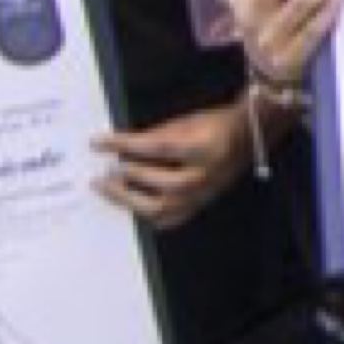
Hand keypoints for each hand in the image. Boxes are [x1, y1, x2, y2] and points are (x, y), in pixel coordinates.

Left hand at [93, 106, 253, 225]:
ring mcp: (202, 195)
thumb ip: (151, 137)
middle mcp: (204, 176)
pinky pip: (170, 219)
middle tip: (103, 172)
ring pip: (162, 209)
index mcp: (202, 149)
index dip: (123, 145)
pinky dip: (148, 215)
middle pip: (159, 185)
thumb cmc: (214, 126)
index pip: (155, 148)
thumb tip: (118, 147)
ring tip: (109, 188)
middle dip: (128, 177)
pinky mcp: (199, 205)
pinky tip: (132, 206)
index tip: (97, 142)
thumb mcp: (182, 123)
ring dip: (129, 199)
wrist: (246, 138)